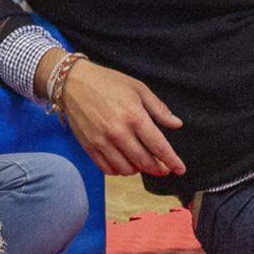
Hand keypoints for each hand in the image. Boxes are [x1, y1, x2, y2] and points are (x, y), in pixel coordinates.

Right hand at [60, 60, 184, 176]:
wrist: (73, 82)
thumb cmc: (107, 82)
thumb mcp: (138, 89)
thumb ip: (158, 109)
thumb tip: (176, 124)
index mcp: (134, 117)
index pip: (159, 147)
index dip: (172, 161)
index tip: (180, 169)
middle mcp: (119, 133)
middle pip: (144, 162)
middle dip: (158, 169)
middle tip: (163, 170)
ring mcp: (102, 141)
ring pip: (126, 169)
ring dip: (138, 170)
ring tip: (142, 165)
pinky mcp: (88, 146)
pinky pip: (106, 168)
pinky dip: (118, 171)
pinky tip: (123, 164)